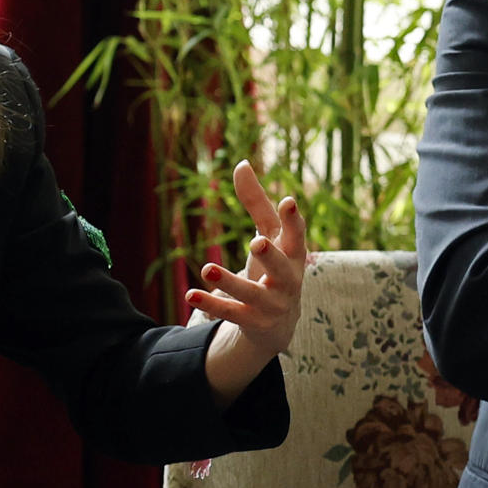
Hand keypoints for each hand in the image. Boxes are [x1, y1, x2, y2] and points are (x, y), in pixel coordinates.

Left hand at [196, 161, 307, 407]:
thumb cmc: (274, 267)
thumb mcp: (269, 235)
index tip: (288, 201)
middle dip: (270, 256)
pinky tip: (190, 293)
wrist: (279, 324)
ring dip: (230, 282)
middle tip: (256, 243)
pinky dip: (211, 303)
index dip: (294, 220)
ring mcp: (272, 304)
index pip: (297, 235)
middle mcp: (288, 280)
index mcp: (294, 255)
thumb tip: (241, 163)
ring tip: (208, 268)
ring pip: (251, 293)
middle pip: (281, 268)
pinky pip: (231, 313)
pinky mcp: (253, 322)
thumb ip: (256, 202)